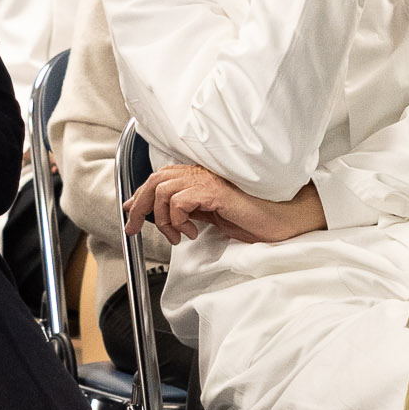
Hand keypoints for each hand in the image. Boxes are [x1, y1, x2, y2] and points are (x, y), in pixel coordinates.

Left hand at [123, 163, 325, 245]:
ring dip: (162, 218)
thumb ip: (186, 211)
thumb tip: (158, 215)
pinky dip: (177, 219)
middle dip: (139, 206)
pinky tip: (191, 232)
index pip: (158, 179)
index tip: (129, 214)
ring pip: (162, 190)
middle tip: (135, 229)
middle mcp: (201, 174)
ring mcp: (208, 181)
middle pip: (154, 181)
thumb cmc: (250, 219)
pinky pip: (179, 200)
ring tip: (178, 235)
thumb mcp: (209, 217)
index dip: (138, 195)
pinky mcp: (215, 191)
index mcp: (198, 178)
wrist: (279, 221)